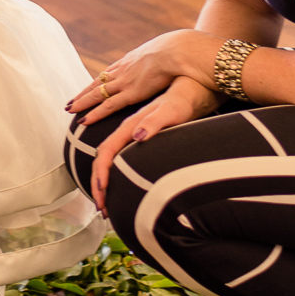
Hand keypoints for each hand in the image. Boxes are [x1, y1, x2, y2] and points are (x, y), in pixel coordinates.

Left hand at [66, 30, 196, 123]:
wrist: (178, 49)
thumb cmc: (179, 50)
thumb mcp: (167, 51)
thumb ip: (165, 58)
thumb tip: (172, 58)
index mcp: (132, 60)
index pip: (111, 72)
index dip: (101, 80)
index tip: (92, 86)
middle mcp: (123, 70)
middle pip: (99, 82)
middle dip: (85, 92)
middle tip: (72, 100)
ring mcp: (124, 81)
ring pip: (96, 94)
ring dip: (82, 102)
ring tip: (69, 109)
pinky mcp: (130, 92)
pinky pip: (107, 105)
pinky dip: (95, 113)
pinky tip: (83, 121)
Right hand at [90, 76, 220, 213]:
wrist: (195, 84)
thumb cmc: (187, 99)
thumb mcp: (175, 111)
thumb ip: (155, 122)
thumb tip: (137, 136)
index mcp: (131, 125)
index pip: (106, 152)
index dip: (101, 175)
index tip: (102, 197)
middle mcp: (128, 129)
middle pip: (102, 158)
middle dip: (98, 186)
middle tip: (102, 211)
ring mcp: (134, 131)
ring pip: (108, 158)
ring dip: (102, 181)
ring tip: (105, 203)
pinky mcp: (143, 134)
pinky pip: (119, 155)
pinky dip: (112, 172)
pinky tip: (118, 183)